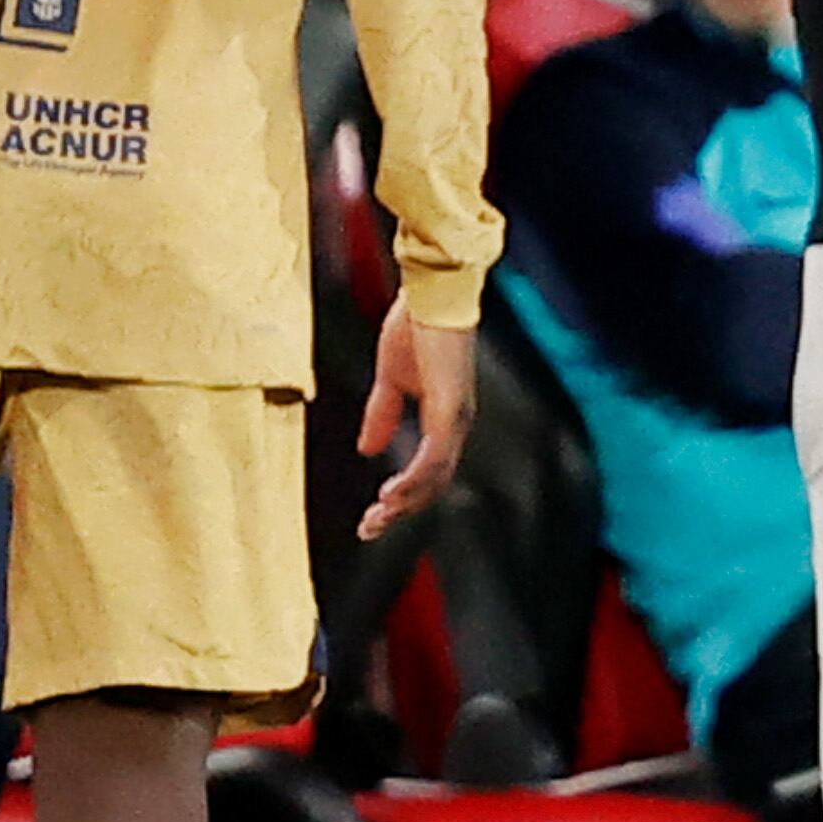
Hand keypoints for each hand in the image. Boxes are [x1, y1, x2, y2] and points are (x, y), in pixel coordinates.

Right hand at [353, 299, 474, 540]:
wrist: (429, 292)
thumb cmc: (414, 326)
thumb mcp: (390, 379)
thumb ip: (381, 414)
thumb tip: (366, 450)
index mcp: (444, 418)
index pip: (428, 471)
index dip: (402, 496)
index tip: (373, 515)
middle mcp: (456, 423)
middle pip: (434, 484)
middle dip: (400, 510)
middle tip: (368, 529)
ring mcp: (456, 417)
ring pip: (436, 477)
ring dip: (405, 502)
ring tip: (377, 518)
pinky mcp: (450, 407)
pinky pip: (435, 456)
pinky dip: (414, 478)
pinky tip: (393, 493)